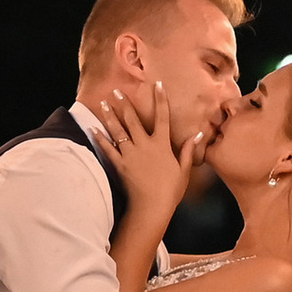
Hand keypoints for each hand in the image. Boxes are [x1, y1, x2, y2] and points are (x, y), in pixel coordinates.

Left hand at [90, 82, 199, 233]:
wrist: (152, 207)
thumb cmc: (171, 190)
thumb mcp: (184, 170)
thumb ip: (188, 150)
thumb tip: (198, 134)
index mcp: (162, 145)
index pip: (163, 117)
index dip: (161, 99)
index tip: (158, 85)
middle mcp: (144, 145)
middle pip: (133, 120)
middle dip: (124, 103)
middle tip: (117, 90)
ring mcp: (130, 155)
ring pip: (118, 131)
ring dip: (110, 116)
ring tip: (104, 103)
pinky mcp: (120, 165)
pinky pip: (108, 149)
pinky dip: (100, 139)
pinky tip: (93, 129)